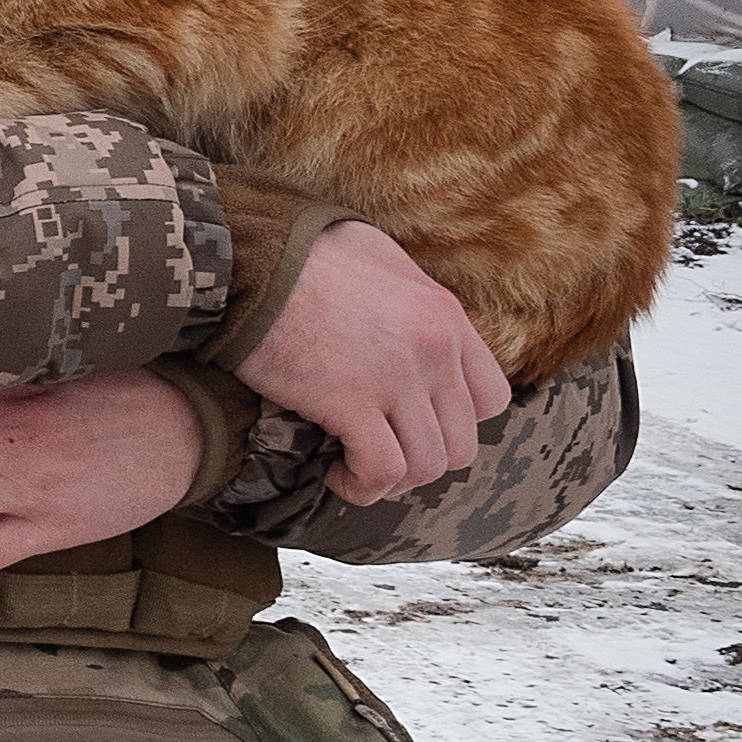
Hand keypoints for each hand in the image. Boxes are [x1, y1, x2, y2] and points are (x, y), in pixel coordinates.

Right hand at [238, 220, 507, 504]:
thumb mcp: (382, 263)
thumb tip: (402, 331)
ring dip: (390, 480)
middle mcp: (435, 349)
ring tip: (352, 467)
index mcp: (445, 315)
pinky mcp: (351, 401)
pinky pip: (381, 471)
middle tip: (377, 452)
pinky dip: (361, 485)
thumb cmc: (301, 255)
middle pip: (460, 443)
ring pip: (426, 466)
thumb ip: (410, 303)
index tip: (411, 425)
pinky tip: (334, 474)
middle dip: (419, 460)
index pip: (490, 398)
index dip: (452, 424)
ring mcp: (398, 377)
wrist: (251, 258)